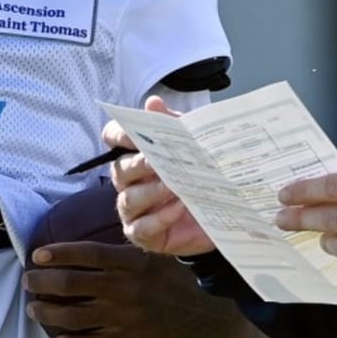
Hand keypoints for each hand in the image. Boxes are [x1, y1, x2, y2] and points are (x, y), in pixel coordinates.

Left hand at [23, 242, 249, 337]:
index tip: (37, 255)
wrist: (209, 317)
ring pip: (76, 316)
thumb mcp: (158, 257)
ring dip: (49, 313)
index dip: (59, 253)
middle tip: (28, 282)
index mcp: (133, 261)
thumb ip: (129, 250)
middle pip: (72, 284)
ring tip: (35, 310)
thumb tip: (97, 242)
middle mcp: (127, 287)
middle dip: (43, 283)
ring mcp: (128, 315)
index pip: (87, 253)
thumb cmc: (179, 282)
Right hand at [104, 96, 213, 255]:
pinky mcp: (143, 234)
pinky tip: (178, 208)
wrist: (223, 213)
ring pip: (128, 200)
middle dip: (138, 165)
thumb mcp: (193, 146)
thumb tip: (152, 103)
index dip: (119, 134)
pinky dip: (159, 218)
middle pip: (119, 170)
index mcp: (136, 155)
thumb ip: (173, 125)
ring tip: (173, 186)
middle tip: (157, 162)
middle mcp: (129, 182)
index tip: (134, 133)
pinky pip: (142, 227)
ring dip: (150, 192)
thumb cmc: (200, 175)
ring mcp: (133, 210)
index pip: (113, 139)